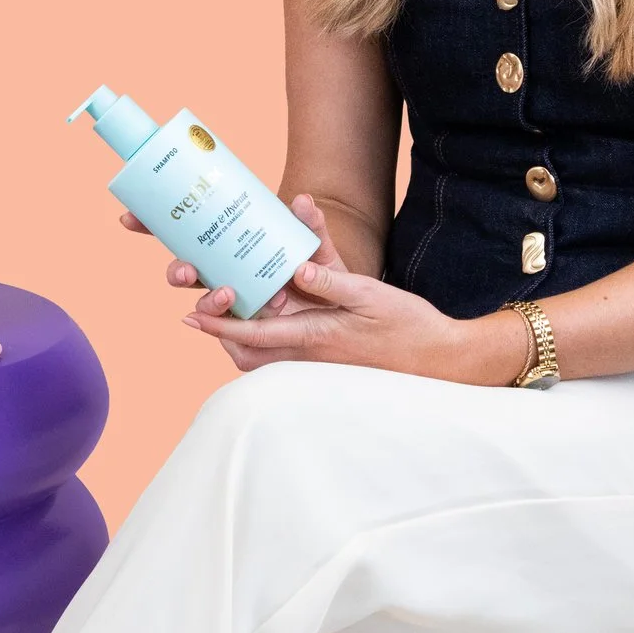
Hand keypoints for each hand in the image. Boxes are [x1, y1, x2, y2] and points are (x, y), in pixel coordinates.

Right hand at [121, 192, 348, 317]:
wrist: (340, 308)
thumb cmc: (318, 270)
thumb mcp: (317, 245)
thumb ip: (311, 224)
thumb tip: (302, 200)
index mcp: (226, 246)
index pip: (182, 234)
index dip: (151, 226)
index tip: (129, 218)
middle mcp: (222, 273)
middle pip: (183, 271)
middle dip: (176, 271)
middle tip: (187, 271)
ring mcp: (232, 302)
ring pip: (203, 304)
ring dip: (207, 300)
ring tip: (228, 294)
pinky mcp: (246, 330)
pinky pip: (227, 333)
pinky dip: (226, 327)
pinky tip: (235, 321)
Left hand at [182, 258, 475, 376]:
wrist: (442, 361)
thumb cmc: (409, 327)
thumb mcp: (370, 294)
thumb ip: (331, 282)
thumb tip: (297, 269)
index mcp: (315, 336)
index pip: (254, 332)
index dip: (220, 324)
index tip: (191, 315)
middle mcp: (311, 354)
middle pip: (250, 353)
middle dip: (225, 337)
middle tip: (206, 314)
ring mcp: (321, 362)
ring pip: (267, 358)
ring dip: (246, 341)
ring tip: (233, 317)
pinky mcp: (333, 363)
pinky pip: (290, 357)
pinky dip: (273, 344)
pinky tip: (277, 323)